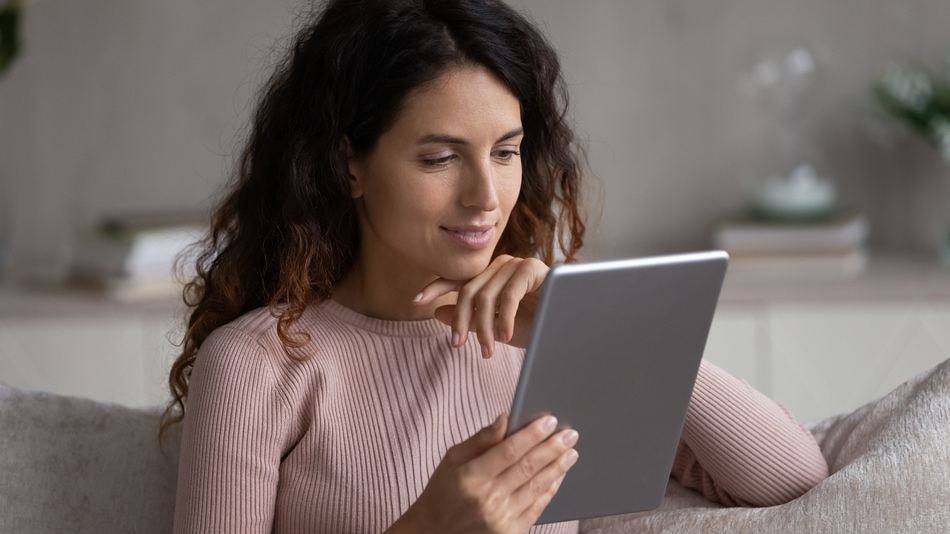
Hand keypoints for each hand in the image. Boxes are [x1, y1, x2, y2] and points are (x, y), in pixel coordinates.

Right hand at [389, 414, 578, 533]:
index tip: (550, 421)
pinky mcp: (509, 533)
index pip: (509, 451)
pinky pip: (536, 508)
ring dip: (557, 468)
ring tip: (571, 453)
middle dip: (552, 448)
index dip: (532, 435)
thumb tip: (506, 418)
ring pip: (536, 487)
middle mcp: (487, 499)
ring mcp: (500, 519)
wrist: (435, 533)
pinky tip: (559, 476)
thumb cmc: (443, 492)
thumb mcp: (452, 459)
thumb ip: (481, 439)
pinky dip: (550, 491)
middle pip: (527, 467)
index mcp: (470, 477)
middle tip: (570, 434)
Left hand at [414, 255, 548, 357]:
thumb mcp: (498, 328)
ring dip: (485, 327)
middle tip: (457, 345)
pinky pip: (509, 295)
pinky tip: (505, 336)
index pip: (458, 280)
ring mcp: (516, 264)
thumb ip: (470, 320)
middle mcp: (500, 266)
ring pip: (487, 296)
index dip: (436, 288)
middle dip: (461, 321)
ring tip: (487, 351)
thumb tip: (437, 314)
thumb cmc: (537, 324)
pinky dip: (504, 317)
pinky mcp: (533, 269)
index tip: (416, 301)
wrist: (570, 324)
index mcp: (491, 277)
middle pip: (469, 291)